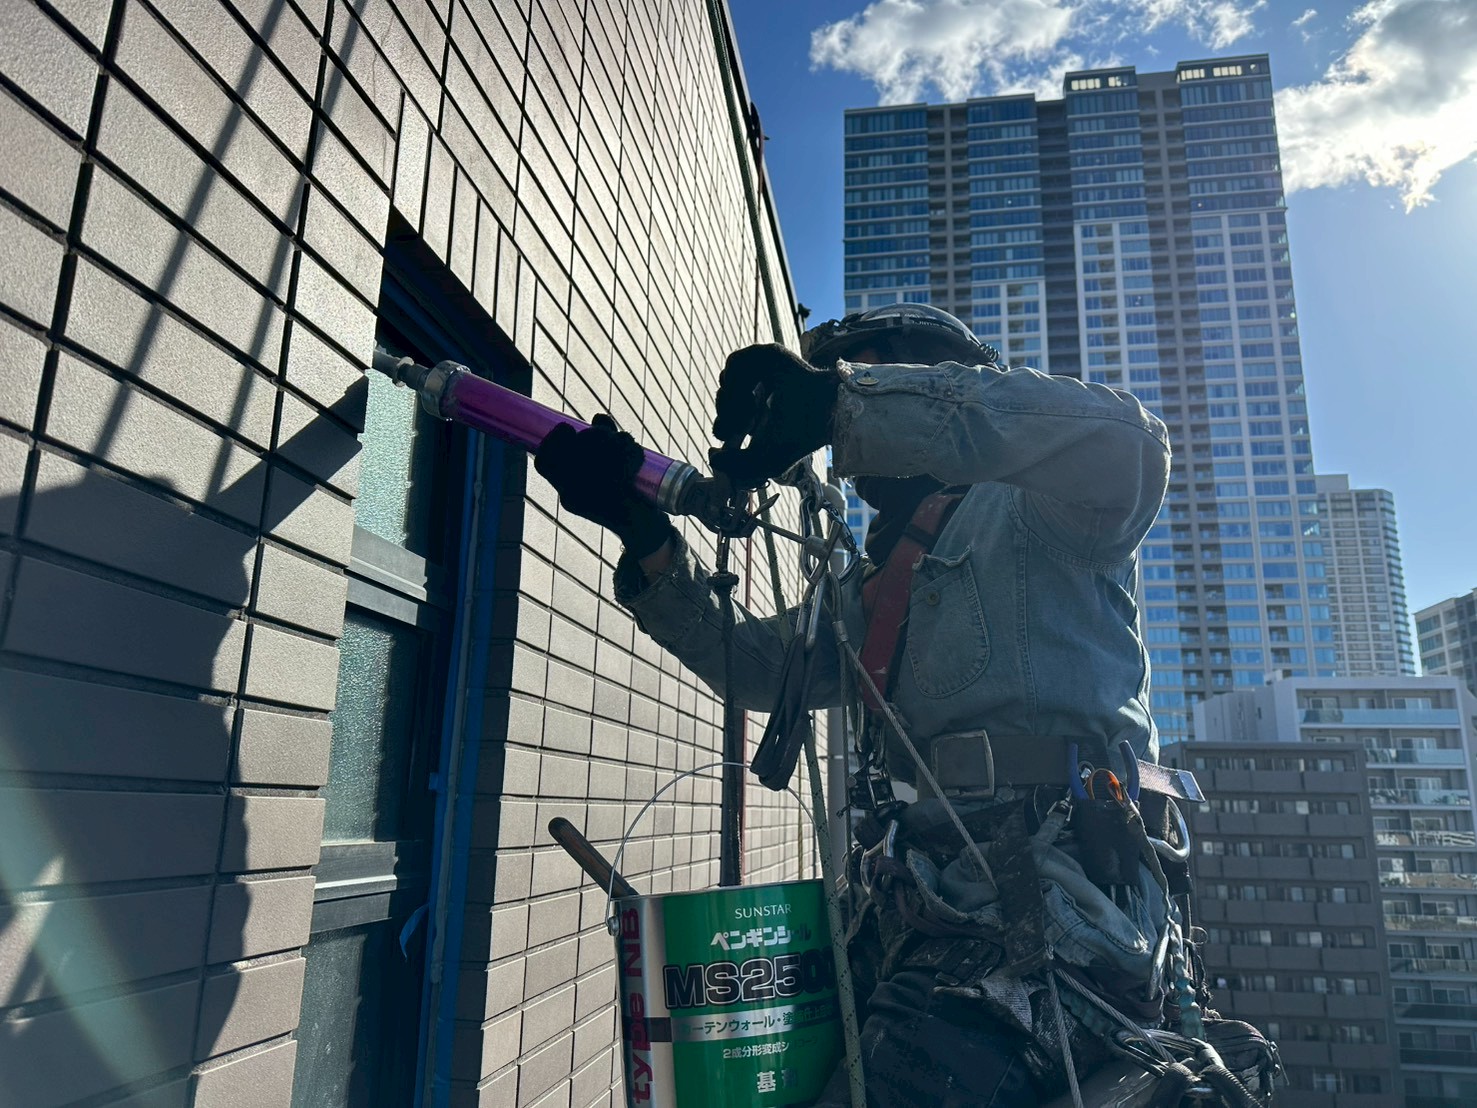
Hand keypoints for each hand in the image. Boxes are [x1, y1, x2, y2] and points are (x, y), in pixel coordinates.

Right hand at [533, 414, 673, 557]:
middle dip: (595, 436)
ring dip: (615, 441)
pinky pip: (619, 462)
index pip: (545, 462)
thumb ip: (599, 442)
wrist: (645, 532)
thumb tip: (598, 418)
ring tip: (627, 446)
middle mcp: (576, 498)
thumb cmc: (625, 498)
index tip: (568, 428)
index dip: (552, 440)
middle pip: (574, 451)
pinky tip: (635, 454)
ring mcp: (595, 499)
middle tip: (612, 437)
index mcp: (568, 494)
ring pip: (597, 453)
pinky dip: (630, 452)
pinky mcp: (619, 498)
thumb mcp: (605, 471)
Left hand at [711, 344, 838, 488]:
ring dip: (733, 399)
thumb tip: (713, 456)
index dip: (722, 426)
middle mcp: (759, 390)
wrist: (824, 414)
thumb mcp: (768, 462)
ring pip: (727, 379)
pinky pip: (736, 362)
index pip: (726, 415)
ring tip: (753, 410)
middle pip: (723, 397)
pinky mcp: (768, 354)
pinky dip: (738, 381)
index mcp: (758, 414)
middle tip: (743, 424)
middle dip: (727, 413)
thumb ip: (738, 467)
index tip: (728, 435)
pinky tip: (753, 396)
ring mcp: (763, 370)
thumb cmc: (801, 437)